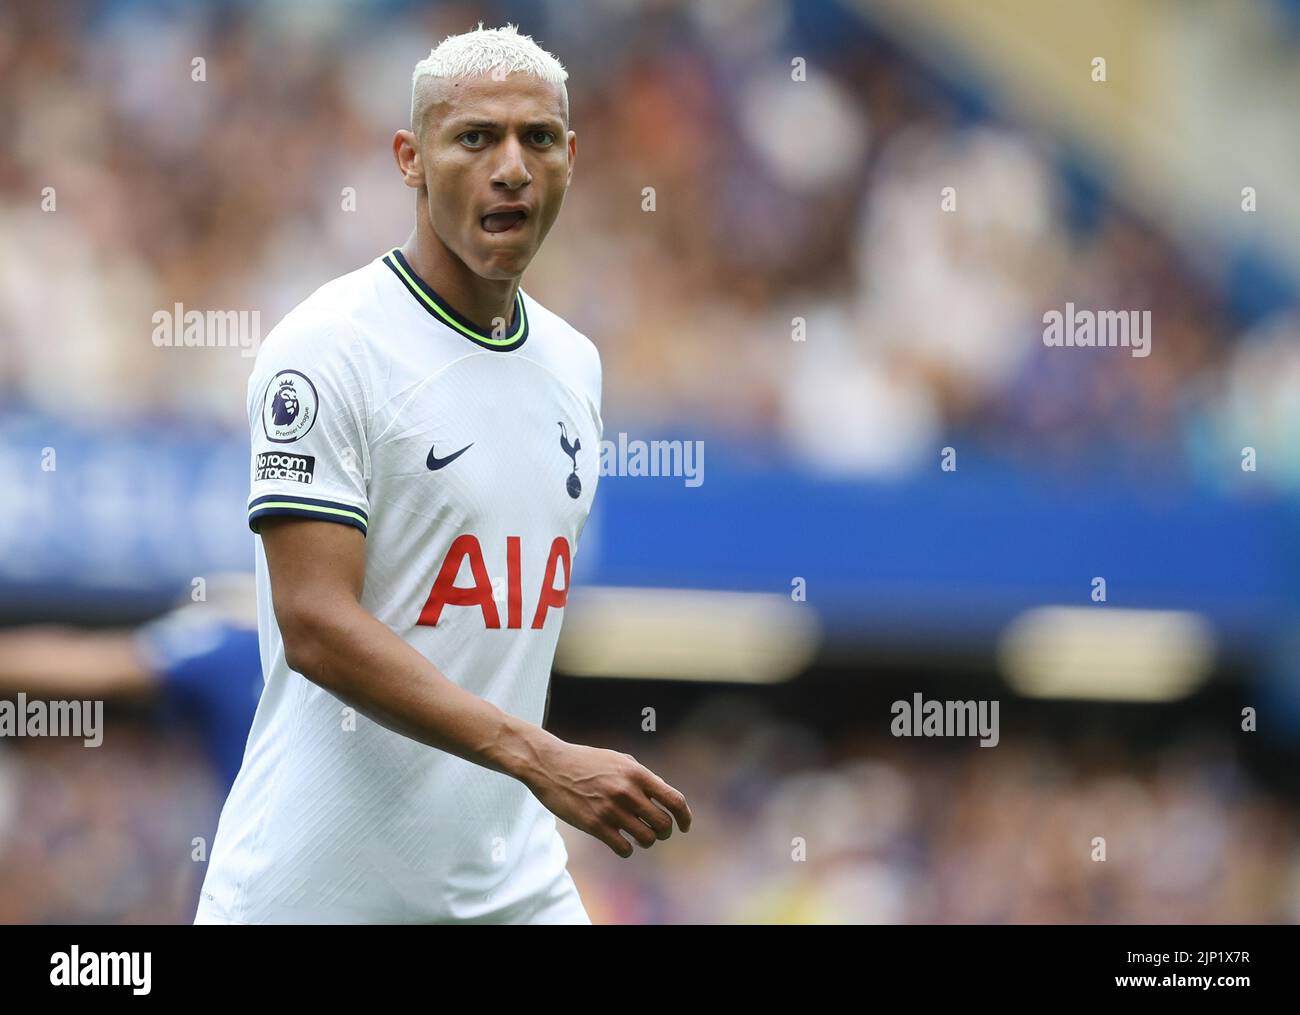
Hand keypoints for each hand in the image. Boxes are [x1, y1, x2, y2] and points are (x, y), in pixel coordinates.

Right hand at [525, 739, 691, 857]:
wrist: (550, 765)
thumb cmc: (586, 761)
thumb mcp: (619, 760)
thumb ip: (642, 776)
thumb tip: (663, 796)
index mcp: (637, 774)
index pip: (674, 801)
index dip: (685, 817)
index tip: (685, 826)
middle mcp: (627, 792)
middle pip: (663, 824)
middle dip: (663, 831)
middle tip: (655, 830)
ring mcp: (611, 810)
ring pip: (646, 839)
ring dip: (645, 840)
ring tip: (637, 835)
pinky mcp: (595, 825)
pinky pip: (624, 848)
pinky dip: (627, 848)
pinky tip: (620, 841)